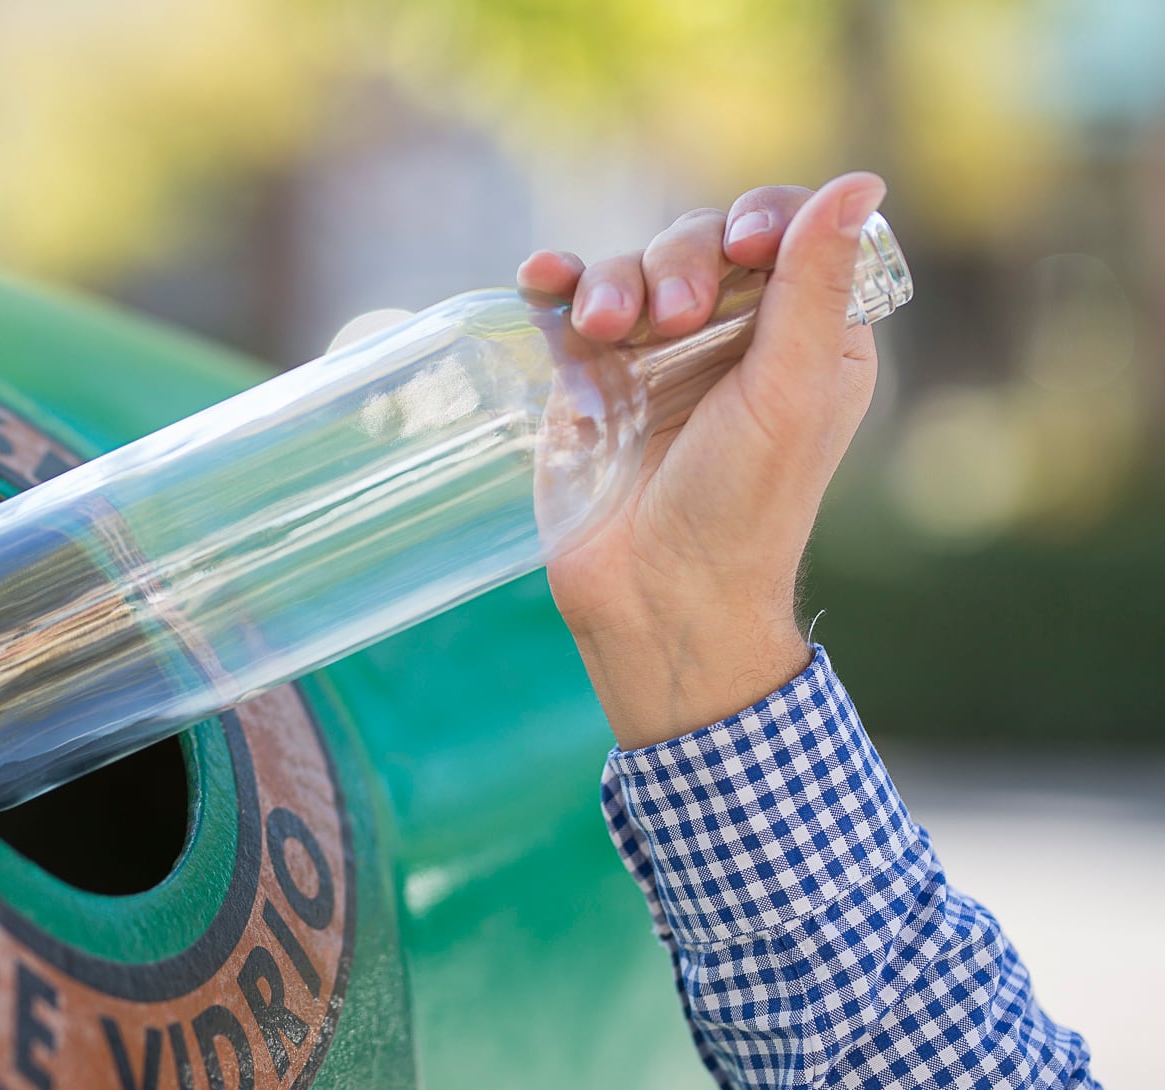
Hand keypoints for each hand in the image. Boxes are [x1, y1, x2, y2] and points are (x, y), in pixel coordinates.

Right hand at [517, 172, 885, 748]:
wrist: (655, 594)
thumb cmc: (743, 507)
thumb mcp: (790, 391)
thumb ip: (815, 285)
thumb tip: (862, 179)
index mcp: (806, 337)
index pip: (787, 234)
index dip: (762, 220)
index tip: (744, 247)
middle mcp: (730, 338)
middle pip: (700, 242)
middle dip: (678, 263)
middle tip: (669, 320)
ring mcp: (653, 356)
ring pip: (630, 269)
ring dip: (612, 282)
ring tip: (604, 332)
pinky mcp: (588, 378)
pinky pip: (567, 305)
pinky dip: (555, 283)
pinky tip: (543, 279)